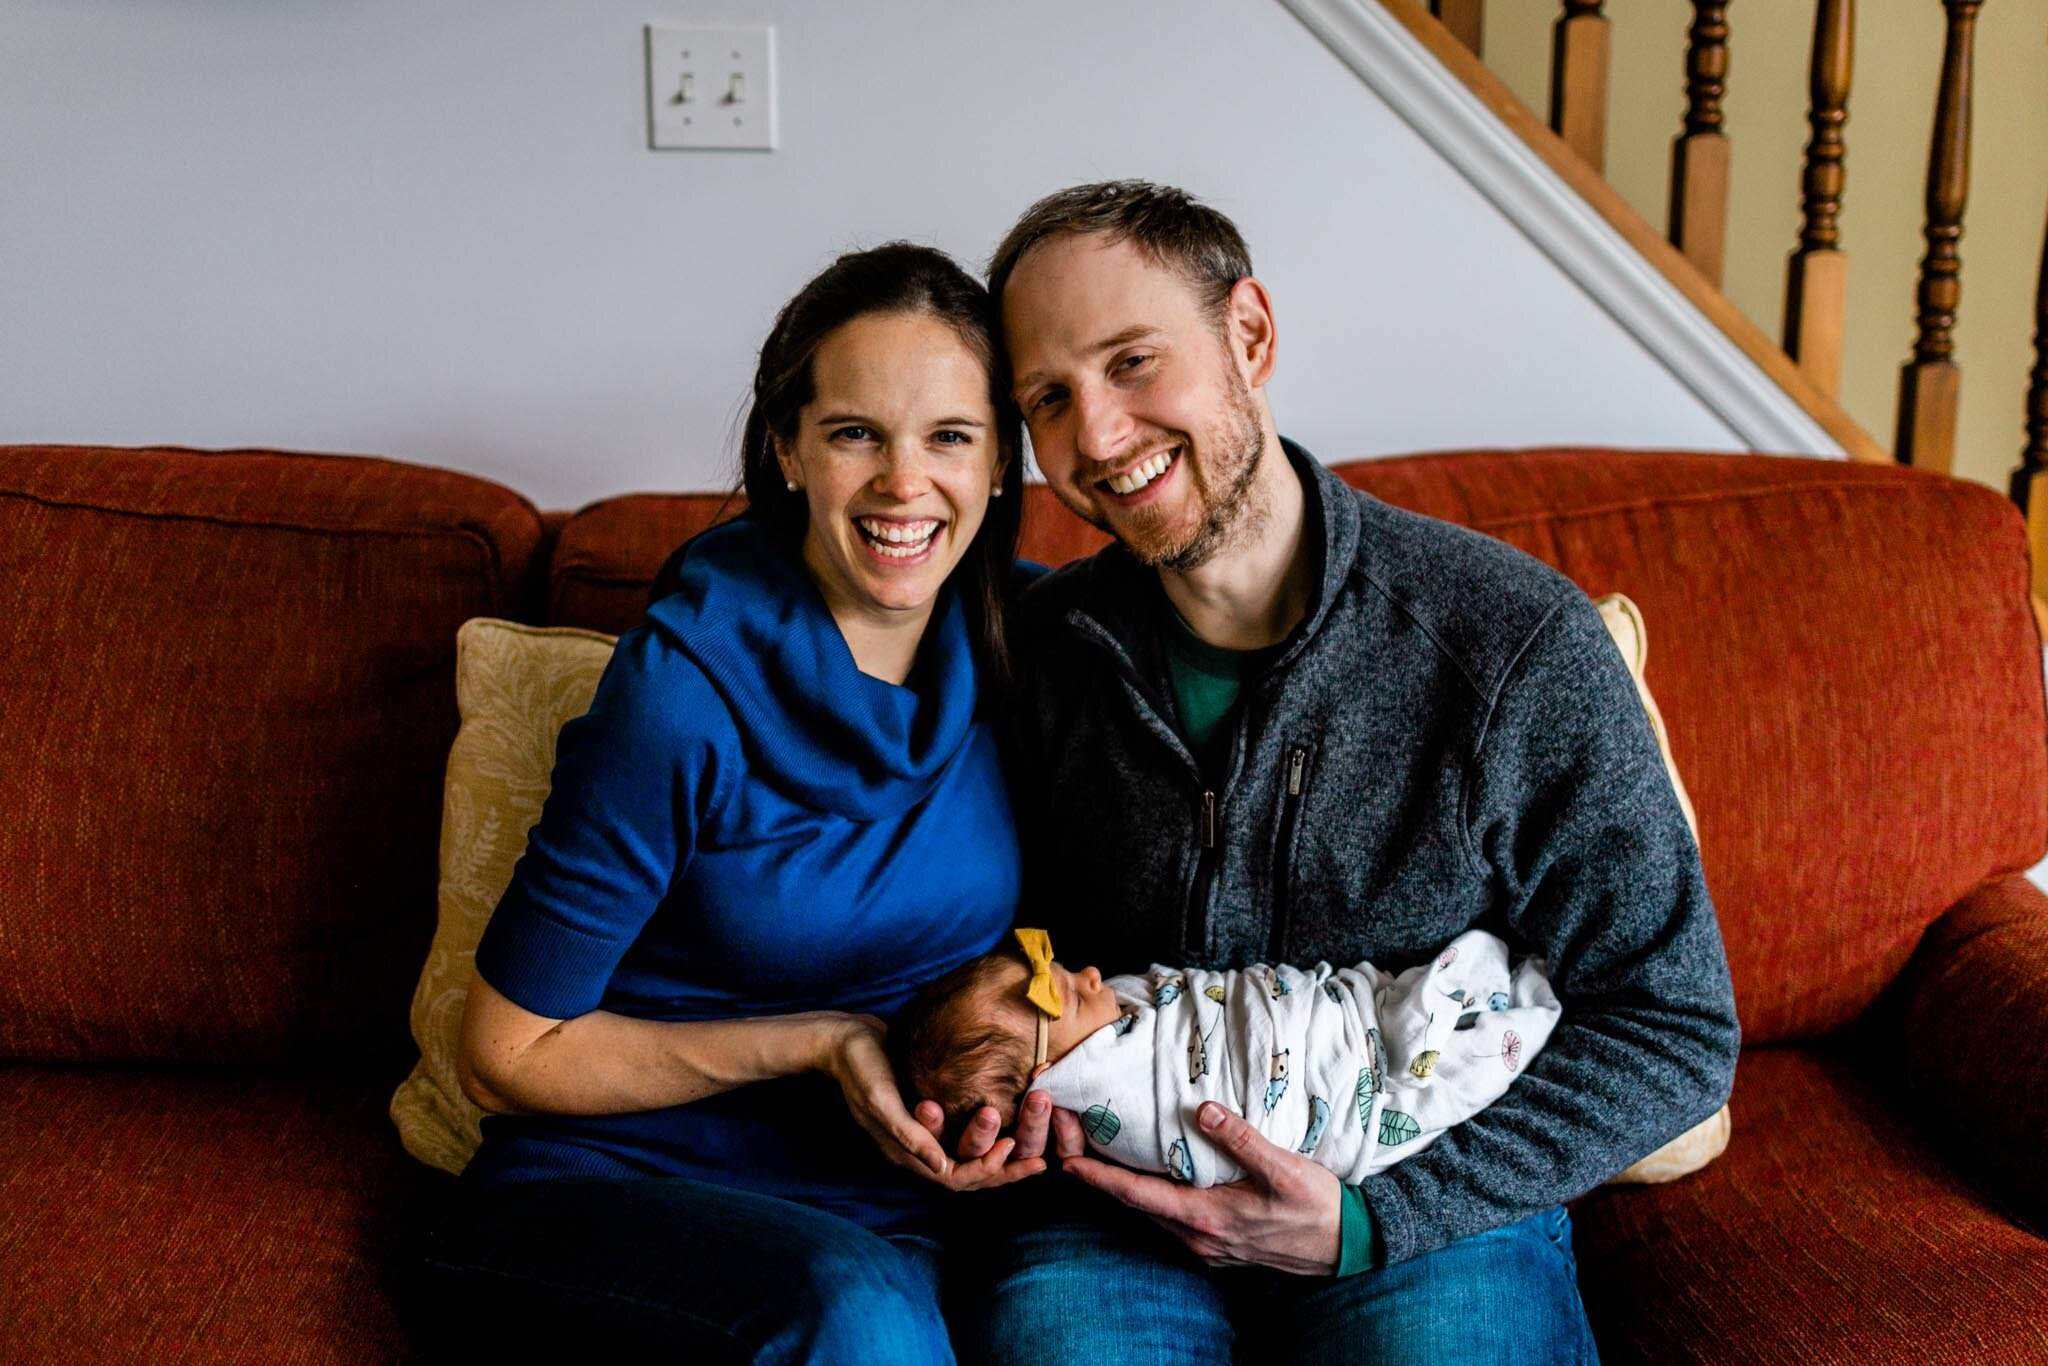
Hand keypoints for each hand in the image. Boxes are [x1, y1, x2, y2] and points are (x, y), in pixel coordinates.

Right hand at [824, 1016, 1046, 1191]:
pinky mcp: (928, 1111)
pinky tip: (1009, 1116)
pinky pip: (963, 1129)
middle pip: (968, 1171)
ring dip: (999, 1151)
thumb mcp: (880, 1100)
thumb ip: (909, 1134)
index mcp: (905, 1152)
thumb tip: (943, 1167)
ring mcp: (923, 1130)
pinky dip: (987, 1129)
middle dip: (1004, 1170)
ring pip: (969, 1152)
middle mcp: (917, 1147)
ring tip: (1031, 1143)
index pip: (954, 1177)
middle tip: (1041, 1161)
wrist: (844, 1038)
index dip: (987, 1169)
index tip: (1015, 1149)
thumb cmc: (859, 1066)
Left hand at [1056, 1100, 1343, 1274]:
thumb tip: (1204, 1110)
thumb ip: (1242, 1139)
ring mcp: (1206, 1245)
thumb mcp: (1284, 1168)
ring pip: (1152, 1214)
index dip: (1099, 1177)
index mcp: (1205, 1217)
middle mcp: (1198, 1237)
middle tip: (1074, 1146)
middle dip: (1102, 1178)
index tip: (1066, 1160)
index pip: (1137, 1195)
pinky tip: (1150, 1177)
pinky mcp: (1217, 1245)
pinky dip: (1151, 1198)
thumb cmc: (1315, 1207)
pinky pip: (1171, 1220)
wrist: (1345, 1246)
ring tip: (1101, 1156)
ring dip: (1125, 1189)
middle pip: (1136, 1206)